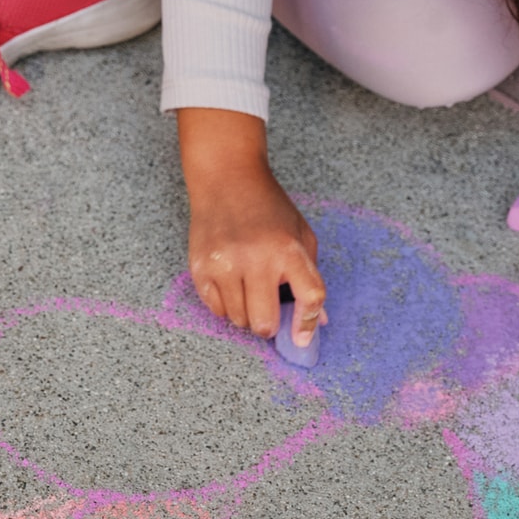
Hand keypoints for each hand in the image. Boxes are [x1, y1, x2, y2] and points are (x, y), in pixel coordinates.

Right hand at [177, 108, 325, 342]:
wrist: (226, 179)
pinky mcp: (200, 267)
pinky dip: (225, 306)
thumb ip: (310, 277)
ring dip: (246, 315)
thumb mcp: (301, 234)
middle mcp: (256, 259)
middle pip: (264, 322)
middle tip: (269, 313)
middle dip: (269, 325)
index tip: (300, 339)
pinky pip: (215, 309)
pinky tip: (230, 285)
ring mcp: (224, 264)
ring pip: (238, 320)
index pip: (308, 298)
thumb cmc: (268, 207)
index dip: (306, 325)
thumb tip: (318, 321)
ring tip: (248, 291)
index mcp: (288, 249)